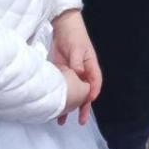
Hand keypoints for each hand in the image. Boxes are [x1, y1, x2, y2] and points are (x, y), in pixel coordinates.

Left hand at [51, 10, 100, 124]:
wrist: (62, 27)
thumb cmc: (75, 36)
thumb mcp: (78, 47)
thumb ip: (78, 60)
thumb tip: (78, 72)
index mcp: (90, 66)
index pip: (95, 82)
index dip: (93, 93)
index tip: (89, 102)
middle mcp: (82, 73)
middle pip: (84, 93)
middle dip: (83, 107)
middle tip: (81, 121)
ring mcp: (72, 75)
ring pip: (72, 94)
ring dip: (69, 107)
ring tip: (62, 122)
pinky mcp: (61, 74)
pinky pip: (62, 89)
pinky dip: (59, 98)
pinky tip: (53, 108)